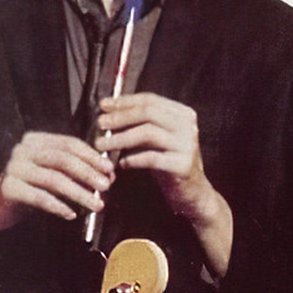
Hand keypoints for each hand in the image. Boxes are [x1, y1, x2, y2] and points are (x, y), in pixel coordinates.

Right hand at [0, 131, 112, 258]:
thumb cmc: (33, 188)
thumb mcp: (56, 175)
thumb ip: (79, 172)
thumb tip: (109, 176)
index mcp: (35, 141)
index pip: (69, 144)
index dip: (92, 156)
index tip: (110, 169)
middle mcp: (22, 150)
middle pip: (62, 159)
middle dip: (88, 173)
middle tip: (106, 187)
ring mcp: (13, 168)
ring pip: (53, 179)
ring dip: (78, 193)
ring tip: (96, 205)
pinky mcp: (8, 188)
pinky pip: (39, 197)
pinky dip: (58, 206)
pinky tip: (71, 214)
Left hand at [99, 94, 232, 272]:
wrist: (192, 191)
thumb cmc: (168, 162)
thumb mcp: (156, 139)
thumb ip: (139, 124)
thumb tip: (107, 112)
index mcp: (183, 115)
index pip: (150, 100)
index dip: (124, 102)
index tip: (103, 105)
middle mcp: (188, 127)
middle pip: (148, 113)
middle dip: (120, 117)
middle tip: (100, 123)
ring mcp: (187, 145)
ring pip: (148, 133)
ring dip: (120, 138)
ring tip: (102, 145)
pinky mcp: (183, 165)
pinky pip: (151, 158)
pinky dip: (132, 159)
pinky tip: (121, 164)